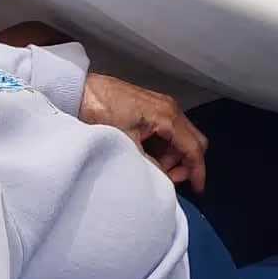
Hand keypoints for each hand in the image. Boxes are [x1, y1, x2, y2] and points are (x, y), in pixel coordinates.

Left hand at [80, 73, 207, 190]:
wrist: (80, 90)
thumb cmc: (100, 108)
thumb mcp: (125, 143)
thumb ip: (148, 163)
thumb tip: (161, 180)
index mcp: (167, 115)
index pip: (193, 147)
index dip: (197, 170)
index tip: (197, 188)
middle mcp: (169, 109)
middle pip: (192, 142)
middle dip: (184, 164)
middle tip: (168, 179)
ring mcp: (160, 108)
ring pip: (179, 138)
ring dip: (171, 157)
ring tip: (152, 169)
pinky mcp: (150, 110)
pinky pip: (167, 133)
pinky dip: (162, 148)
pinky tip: (146, 157)